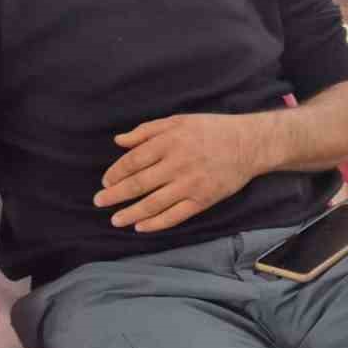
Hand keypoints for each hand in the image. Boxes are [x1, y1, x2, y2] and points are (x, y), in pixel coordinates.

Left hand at [94, 114, 267, 232]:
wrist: (248, 144)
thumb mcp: (178, 121)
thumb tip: (119, 141)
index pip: (134, 160)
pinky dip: (156, 223)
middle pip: (139, 183)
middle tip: (99, 202)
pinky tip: (141, 227)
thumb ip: (147, 131)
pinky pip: (175, 215)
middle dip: (116, 194)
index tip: (105, 181)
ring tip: (115, 220)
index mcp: (169, 142)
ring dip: (131, 213)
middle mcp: (177, 164)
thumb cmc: (211, 129)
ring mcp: (190, 184)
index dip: (116, 172)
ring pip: (154, 203)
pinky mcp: (203, 200)